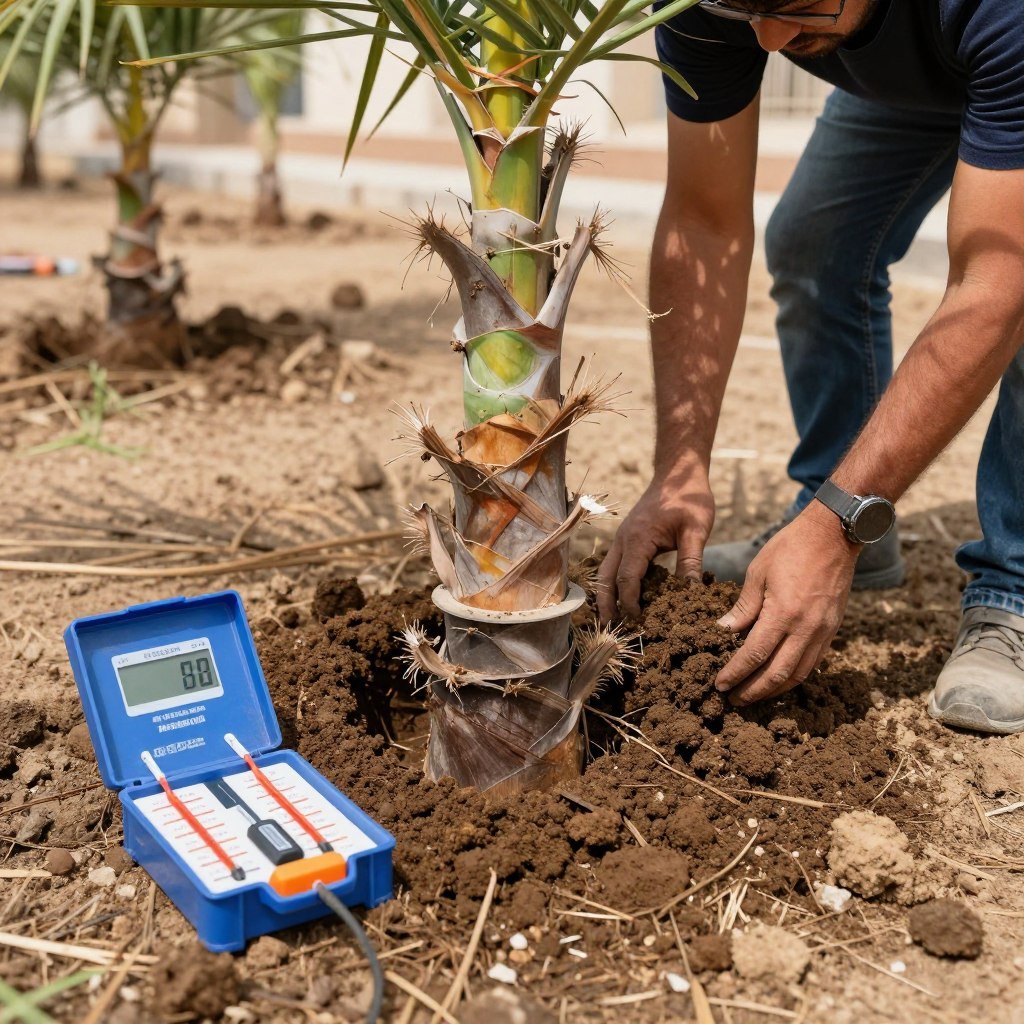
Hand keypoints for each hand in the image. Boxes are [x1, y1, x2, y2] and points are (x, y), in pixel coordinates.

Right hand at [598, 464, 714, 620]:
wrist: (678, 472)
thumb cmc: (688, 497)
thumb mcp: (696, 530)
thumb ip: (691, 562)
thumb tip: (692, 595)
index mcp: (638, 539)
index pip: (627, 579)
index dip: (630, 603)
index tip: (639, 621)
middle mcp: (624, 539)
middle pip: (606, 578)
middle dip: (606, 604)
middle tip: (610, 628)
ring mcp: (622, 537)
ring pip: (606, 571)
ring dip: (606, 594)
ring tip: (612, 617)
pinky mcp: (628, 537)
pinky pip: (615, 563)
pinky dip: (615, 582)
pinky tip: (625, 596)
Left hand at [715, 502, 858, 705]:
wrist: (834, 534)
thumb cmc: (791, 547)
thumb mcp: (758, 572)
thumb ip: (742, 607)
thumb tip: (723, 632)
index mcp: (783, 613)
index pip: (754, 655)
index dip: (735, 673)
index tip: (720, 684)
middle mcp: (806, 628)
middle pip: (777, 674)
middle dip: (753, 690)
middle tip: (734, 699)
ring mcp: (823, 631)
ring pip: (799, 674)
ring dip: (775, 689)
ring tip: (754, 695)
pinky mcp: (833, 629)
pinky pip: (813, 662)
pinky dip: (795, 676)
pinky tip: (780, 678)